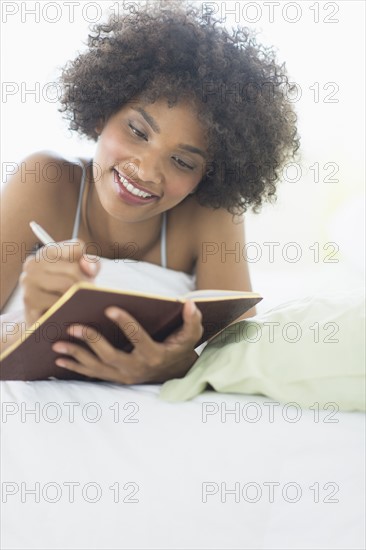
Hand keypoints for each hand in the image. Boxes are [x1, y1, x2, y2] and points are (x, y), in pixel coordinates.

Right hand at [20, 239, 100, 327]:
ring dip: (78, 298)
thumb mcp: (79, 274)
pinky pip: (59, 304)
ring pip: (67, 286)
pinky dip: (67, 310)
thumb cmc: (63, 293)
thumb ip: (90, 265)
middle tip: (89, 295)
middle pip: (74, 269)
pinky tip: (67, 312)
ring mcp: (29, 281)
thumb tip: (89, 267)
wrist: (42, 318)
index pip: (77, 248)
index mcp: (47, 252)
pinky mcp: (30, 300)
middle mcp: (34, 263)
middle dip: (86, 285)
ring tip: (78, 303)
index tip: (88, 275)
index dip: (88, 263)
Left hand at [52, 300, 203, 383]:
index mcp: (154, 354)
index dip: (125, 323)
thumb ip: (192, 320)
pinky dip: (75, 367)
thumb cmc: (180, 348)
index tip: (110, 308)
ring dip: (76, 355)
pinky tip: (60, 358)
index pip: (138, 338)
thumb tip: (190, 304)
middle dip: (91, 341)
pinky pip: (93, 374)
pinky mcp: (115, 378)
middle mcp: (137, 368)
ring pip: (96, 367)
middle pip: (110, 355)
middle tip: (73, 326)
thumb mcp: (190, 336)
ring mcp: (124, 375)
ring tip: (57, 343)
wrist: (175, 373)